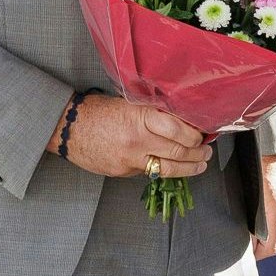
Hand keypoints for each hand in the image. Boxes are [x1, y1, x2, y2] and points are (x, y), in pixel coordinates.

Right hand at [53, 94, 211, 179]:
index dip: (195, 134)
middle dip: (197, 153)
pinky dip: (165, 170)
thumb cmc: (98, 110)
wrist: (68, 128)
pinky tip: (174, 167)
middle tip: (207, 151)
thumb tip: (182, 119)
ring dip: (189, 168)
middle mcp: (137, 140)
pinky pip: (149, 172)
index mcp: (140, 117)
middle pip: (177, 151)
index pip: (177, 130)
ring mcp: (130, 159)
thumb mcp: (129, 103)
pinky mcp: (123, 172)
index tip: (203, 133)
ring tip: (200, 164)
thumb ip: (153, 111)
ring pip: (168, 168)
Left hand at [252, 154, 275, 259]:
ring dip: (265, 230)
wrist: (270, 149)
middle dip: (259, 244)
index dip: (257, 256)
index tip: (246, 257)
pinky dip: (270, 220)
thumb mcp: (247, 195)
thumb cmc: (253, 170)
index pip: (271, 249)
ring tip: (248, 225)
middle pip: (274, 240)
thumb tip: (243, 236)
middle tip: (242, 242)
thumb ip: (248, 218)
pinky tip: (258, 213)